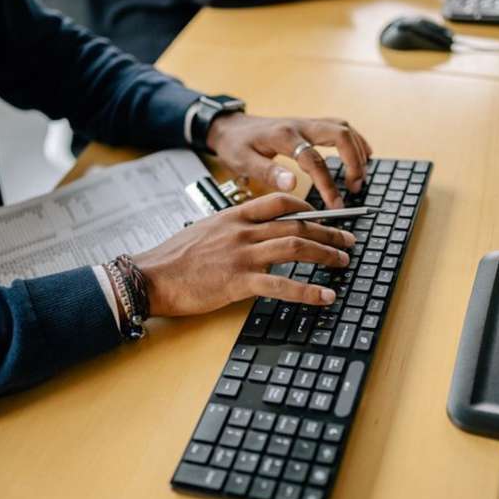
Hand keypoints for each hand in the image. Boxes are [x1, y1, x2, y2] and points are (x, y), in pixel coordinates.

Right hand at [133, 194, 356, 316]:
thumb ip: (231, 230)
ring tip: (343, 261)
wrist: (150, 276)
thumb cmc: (173, 258)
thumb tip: (250, 236)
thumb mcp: (204, 231)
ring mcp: (242, 255)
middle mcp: (242, 231)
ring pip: (295, 246)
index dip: (306, 207)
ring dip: (325, 253)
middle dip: (328, 230)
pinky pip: (281, 284)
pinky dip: (308, 290)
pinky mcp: (238, 281)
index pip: (279, 202)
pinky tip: (325, 296)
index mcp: (234, 216)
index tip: (321, 216)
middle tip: (348, 239)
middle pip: (296, 223)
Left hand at [207, 114, 371, 209]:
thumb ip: (268, 173)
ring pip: (343, 128)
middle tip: (355, 188)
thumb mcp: (243, 161)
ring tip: (360, 177)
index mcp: (283, 137)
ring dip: (356, 151)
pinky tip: (363, 155)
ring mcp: (307, 123)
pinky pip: (339, 126)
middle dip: (353, 162)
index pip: (313, 159)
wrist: (230, 126)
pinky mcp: (310, 125)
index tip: (335, 205)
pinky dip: (355, 140)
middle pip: (339, 134)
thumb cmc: (236, 145)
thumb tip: (292, 184)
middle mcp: (300, 125)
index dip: (327, 184)